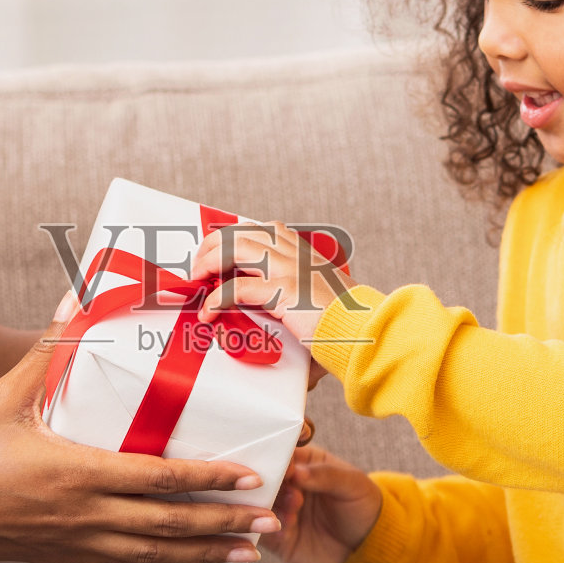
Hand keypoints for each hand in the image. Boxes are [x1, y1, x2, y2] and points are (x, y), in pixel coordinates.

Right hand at [0, 293, 279, 562]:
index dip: (208, 479)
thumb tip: (73, 303)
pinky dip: (165, 560)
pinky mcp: (65, 555)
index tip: (250, 474)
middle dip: (225, 523)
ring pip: (154, 554)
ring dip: (205, 552)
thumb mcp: (2, 398)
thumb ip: (44, 354)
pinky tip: (186, 557)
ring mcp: (76, 542)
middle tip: (272, 519)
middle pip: (169, 526)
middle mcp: (83, 517)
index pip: (157, 481)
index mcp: (74, 475)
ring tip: (249, 551)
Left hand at [191, 222, 356, 343]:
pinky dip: (216, 299)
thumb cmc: (343, 324)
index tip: (213, 255)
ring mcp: (289, 267)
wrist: (365, 332)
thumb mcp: (316, 300)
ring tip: (198, 280)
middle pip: (240, 232)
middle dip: (211, 246)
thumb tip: (264, 318)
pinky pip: (237, 288)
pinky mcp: (284, 289)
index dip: (230, 238)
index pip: (259, 230)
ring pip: (235, 248)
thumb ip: (291, 298)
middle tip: (198, 268)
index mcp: (303, 251)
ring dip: (209, 262)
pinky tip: (209, 312)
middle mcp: (295, 252)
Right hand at [261, 445, 381, 562]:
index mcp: (302, 463)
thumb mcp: (352, 485)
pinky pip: (259, 531)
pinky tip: (283, 531)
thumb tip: (297, 472)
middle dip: (270, 485)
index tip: (284, 469)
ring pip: (256, 504)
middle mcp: (284, 484)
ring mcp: (276, 510)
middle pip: (261, 478)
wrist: (366, 547)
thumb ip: (326, 476)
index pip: (280, 453)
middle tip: (291, 495)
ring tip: (292, 515)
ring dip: (268, 508)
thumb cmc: (361, 506)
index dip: (277, 458)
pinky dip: (266, 530)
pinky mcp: (274, 537)